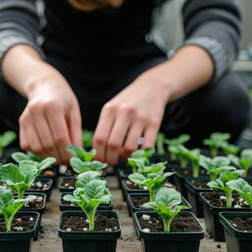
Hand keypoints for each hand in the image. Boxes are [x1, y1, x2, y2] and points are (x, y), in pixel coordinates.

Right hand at [18, 65, 81, 163]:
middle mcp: (36, 111)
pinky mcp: (21, 123)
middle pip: (47, 144)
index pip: (60, 138)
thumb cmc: (63, 100)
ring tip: (58, 158)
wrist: (44, 86)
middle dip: (58, 157)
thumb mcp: (74, 112)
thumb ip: (76, 133)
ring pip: (35, 147)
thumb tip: (77, 154)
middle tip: (66, 162)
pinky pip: (26, 145)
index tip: (73, 160)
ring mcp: (26, 117)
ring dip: (47, 157)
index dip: (67, 153)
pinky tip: (46, 150)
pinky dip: (36, 152)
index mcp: (53, 107)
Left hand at [92, 46, 213, 164]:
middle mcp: (124, 113)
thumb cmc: (127, 102)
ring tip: (123, 156)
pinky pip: (147, 146)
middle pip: (112, 144)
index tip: (99, 162)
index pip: (99, 138)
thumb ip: (104, 126)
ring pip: (129, 147)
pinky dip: (141, 154)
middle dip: (110, 159)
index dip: (98, 154)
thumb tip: (98, 152)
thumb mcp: (111, 108)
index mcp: (109, 110)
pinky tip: (137, 152)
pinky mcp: (154, 123)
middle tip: (111, 163)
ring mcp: (140, 117)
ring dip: (125, 157)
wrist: (151, 87)